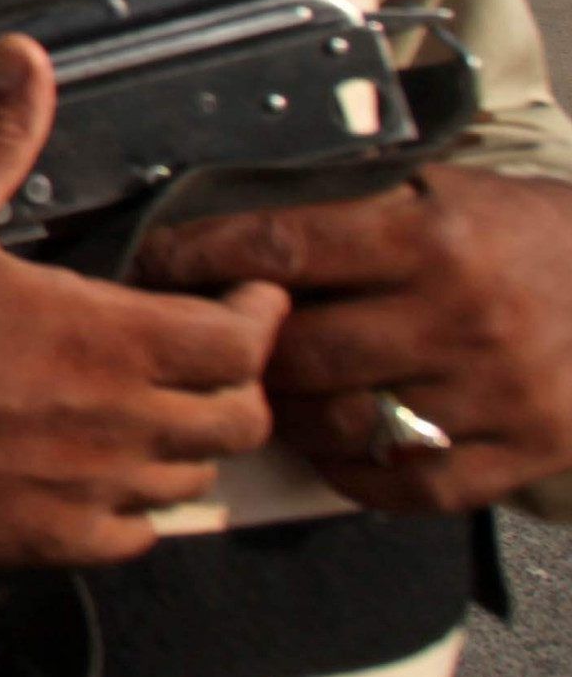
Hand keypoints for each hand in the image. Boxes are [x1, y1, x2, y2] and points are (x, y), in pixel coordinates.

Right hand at [0, 36, 287, 567]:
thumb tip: (27, 58)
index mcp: (105, 339)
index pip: (242, 341)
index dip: (258, 316)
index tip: (244, 297)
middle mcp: (117, 423)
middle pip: (240, 419)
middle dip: (238, 382)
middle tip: (207, 354)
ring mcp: (87, 491)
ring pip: (192, 479)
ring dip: (186, 444)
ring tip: (152, 411)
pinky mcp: (49, 541)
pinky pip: (134, 535)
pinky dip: (134, 507)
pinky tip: (98, 475)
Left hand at [137, 167, 571, 512]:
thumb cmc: (521, 232)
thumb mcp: (442, 191)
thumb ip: (347, 209)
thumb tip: (226, 227)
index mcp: (431, 237)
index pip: (280, 248)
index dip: (200, 258)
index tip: (152, 262)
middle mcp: (460, 315)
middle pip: (300, 351)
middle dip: (241, 352)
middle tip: (210, 350)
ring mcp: (495, 392)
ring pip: (344, 424)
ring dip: (291, 415)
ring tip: (273, 396)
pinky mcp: (525, 450)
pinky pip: (409, 485)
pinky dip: (356, 476)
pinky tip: (336, 450)